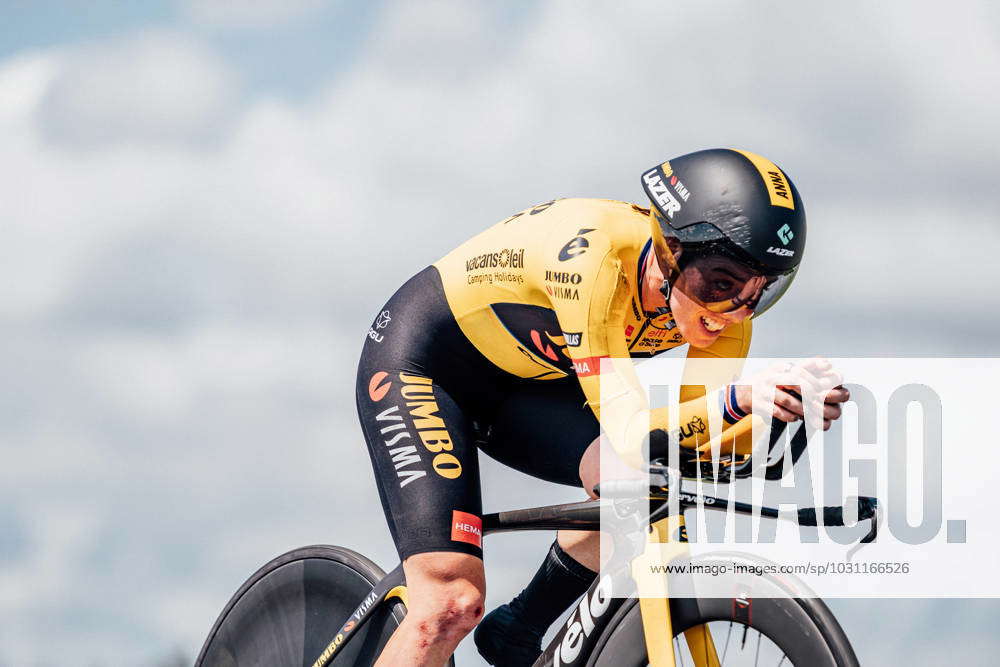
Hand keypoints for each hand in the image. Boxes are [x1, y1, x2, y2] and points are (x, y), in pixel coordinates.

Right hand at [733, 357, 849, 430]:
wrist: (742, 392)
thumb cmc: (769, 382)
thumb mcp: (784, 370)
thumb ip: (806, 367)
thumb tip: (828, 363)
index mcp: (780, 368)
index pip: (800, 371)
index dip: (813, 381)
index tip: (822, 390)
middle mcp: (771, 377)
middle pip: (794, 382)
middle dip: (809, 394)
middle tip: (817, 403)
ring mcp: (764, 391)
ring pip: (787, 399)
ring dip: (800, 408)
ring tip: (806, 413)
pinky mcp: (759, 404)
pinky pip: (776, 411)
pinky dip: (787, 416)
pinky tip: (793, 417)